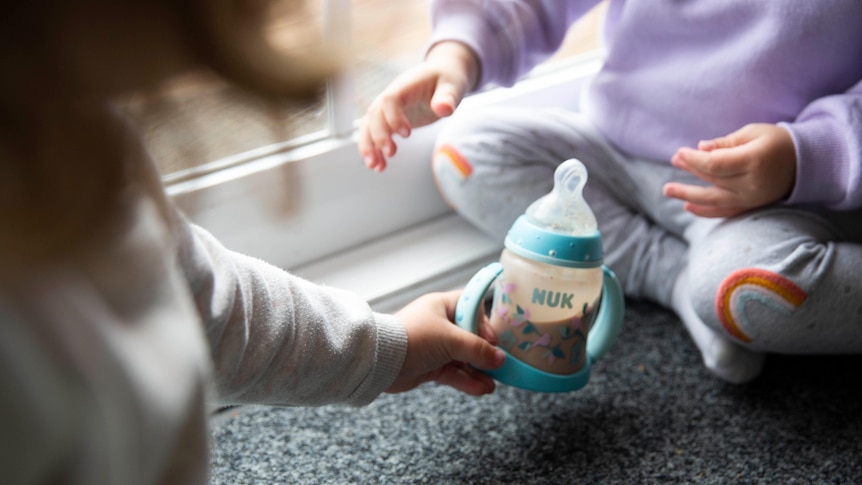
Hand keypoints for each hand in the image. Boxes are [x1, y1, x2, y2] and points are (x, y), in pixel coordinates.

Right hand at [358, 41, 478, 171]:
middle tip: (390, 153)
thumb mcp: (453, 86)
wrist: (442, 75)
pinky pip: (375, 134)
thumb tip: (444, 110)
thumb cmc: (447, 79)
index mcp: (405, 86)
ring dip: (369, 146)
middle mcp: (391, 96)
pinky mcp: (389, 120)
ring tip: (375, 166)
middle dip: (378, 136)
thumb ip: (447, 97)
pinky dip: (375, 150)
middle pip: (374, 114)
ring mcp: (387, 108)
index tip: (407, 134)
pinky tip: (380, 166)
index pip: (390, 99)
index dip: (393, 117)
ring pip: (369, 126)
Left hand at [388, 290, 503, 395]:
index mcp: (442, 306)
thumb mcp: (451, 340)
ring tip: (493, 384)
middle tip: (497, 363)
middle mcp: (439, 324)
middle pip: (470, 335)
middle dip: (485, 352)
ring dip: (478, 371)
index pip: (471, 306)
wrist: (381, 361)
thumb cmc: (415, 338)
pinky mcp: (429, 366)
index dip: (485, 321)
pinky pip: (453, 373)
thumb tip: (500, 359)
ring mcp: (434, 346)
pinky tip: (481, 390)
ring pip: (463, 358)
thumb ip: (478, 350)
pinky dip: (466, 381)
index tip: (492, 338)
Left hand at [662, 123, 796, 217]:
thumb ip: (725, 143)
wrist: (805, 162)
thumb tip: (700, 148)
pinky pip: (725, 212)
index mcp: (753, 161)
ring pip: (714, 199)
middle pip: (713, 179)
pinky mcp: (752, 206)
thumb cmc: (776, 141)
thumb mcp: (752, 133)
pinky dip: (705, 211)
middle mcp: (751, 183)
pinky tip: (687, 206)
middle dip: (691, 170)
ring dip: (689, 195)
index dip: (694, 160)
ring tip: (668, 190)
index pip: (715, 164)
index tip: (679, 153)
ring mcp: (752, 198)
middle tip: (673, 160)